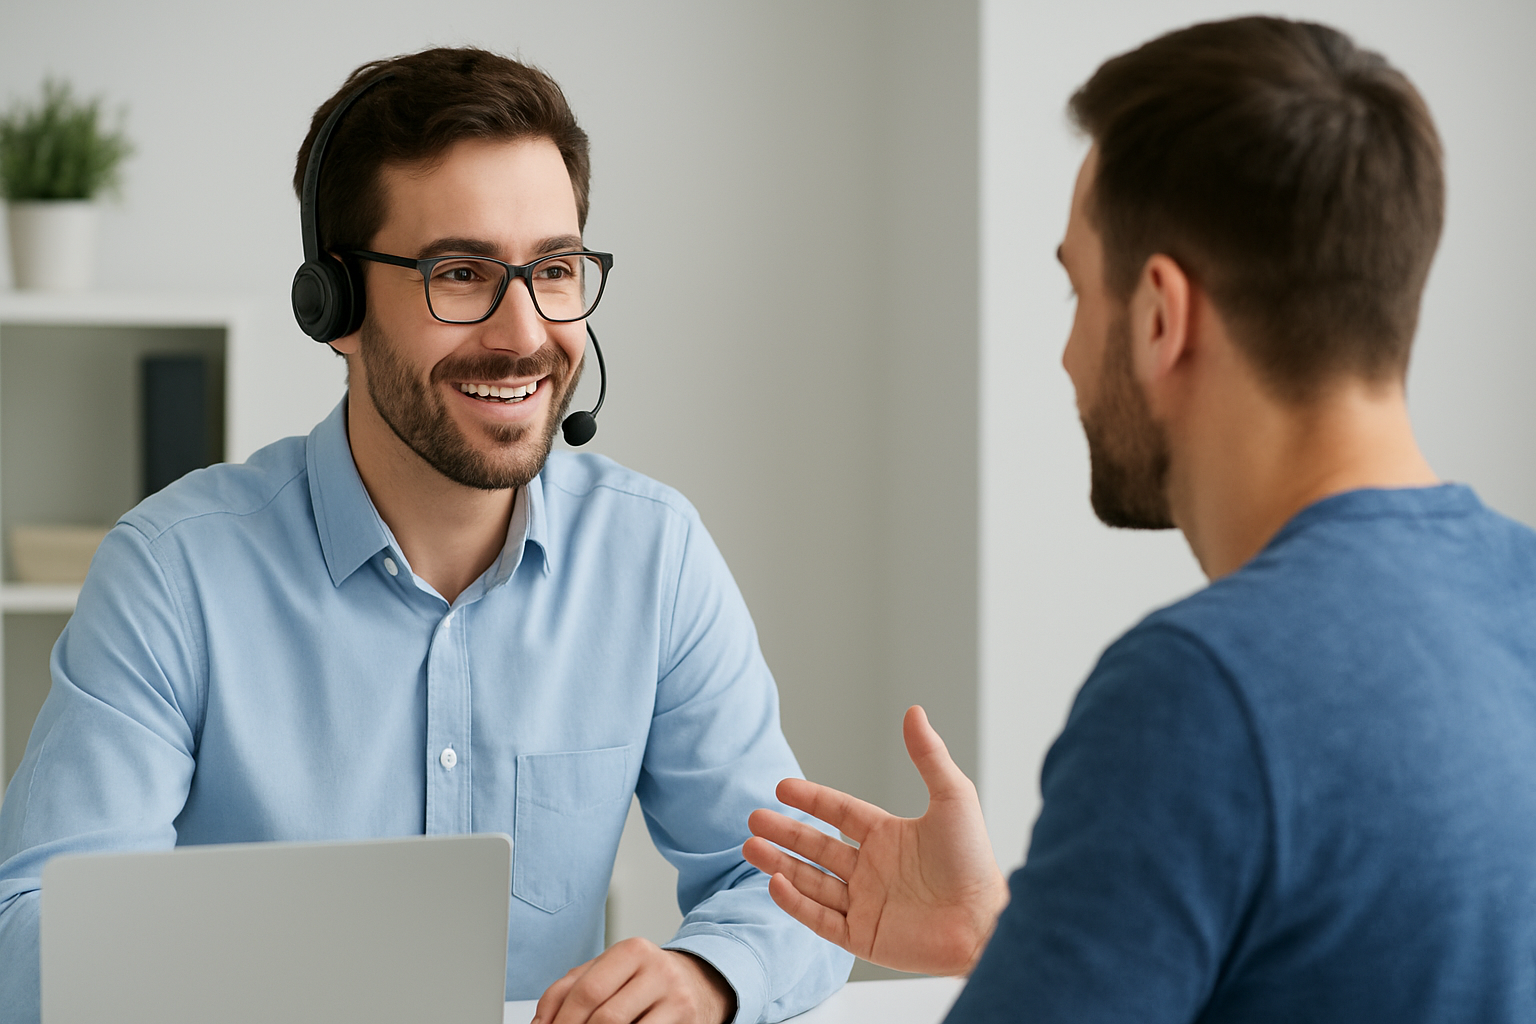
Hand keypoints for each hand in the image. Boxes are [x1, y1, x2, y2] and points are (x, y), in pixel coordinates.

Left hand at [532, 938, 735, 1023]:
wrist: (699, 982)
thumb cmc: (644, 979)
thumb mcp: (608, 972)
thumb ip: (570, 990)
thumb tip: (540, 1023)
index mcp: (631, 951)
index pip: (585, 990)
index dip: (559, 1020)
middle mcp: (657, 970)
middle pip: (604, 1016)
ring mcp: (675, 998)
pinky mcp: (686, 1020)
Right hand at [743, 705, 1008, 976]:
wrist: (985, 922)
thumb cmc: (975, 861)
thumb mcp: (952, 797)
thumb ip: (928, 756)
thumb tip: (914, 711)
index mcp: (887, 836)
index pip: (838, 813)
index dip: (811, 800)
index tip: (782, 787)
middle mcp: (872, 869)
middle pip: (816, 847)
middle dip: (784, 833)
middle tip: (754, 820)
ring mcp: (865, 904)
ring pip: (811, 881)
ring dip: (780, 864)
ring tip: (751, 848)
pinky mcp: (864, 937)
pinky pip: (821, 919)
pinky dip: (796, 903)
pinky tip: (776, 882)